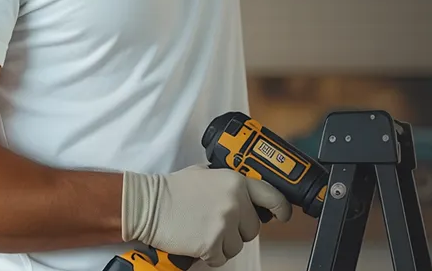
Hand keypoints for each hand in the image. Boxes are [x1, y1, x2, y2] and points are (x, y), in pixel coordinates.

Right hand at [120, 165, 290, 266]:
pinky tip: (196, 241)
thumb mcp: (205, 174)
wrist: (148, 205)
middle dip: (237, 230)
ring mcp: (224, 223)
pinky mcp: (212, 243)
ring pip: (237, 246)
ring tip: (202, 231)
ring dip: (223, 244)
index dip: (281, 208)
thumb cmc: (172, 190)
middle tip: (216, 224)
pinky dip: (210, 254)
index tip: (284, 215)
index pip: (272, 195)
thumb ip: (228, 182)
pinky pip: (221, 257)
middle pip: (253, 228)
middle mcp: (235, 202)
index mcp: (236, 182)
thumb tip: (244, 193)